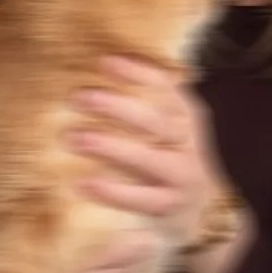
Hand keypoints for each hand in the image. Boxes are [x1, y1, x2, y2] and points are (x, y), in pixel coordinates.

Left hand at [69, 57, 228, 244]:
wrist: (197, 211)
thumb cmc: (164, 157)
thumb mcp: (160, 126)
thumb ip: (137, 102)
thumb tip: (91, 72)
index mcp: (185, 115)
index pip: (165, 87)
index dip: (138, 72)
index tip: (104, 62)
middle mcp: (188, 143)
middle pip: (157, 121)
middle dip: (117, 107)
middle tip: (78, 98)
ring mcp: (183, 176)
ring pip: (151, 159)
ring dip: (112, 147)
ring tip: (74, 138)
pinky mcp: (171, 206)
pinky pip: (144, 199)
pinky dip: (114, 192)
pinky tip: (85, 183)